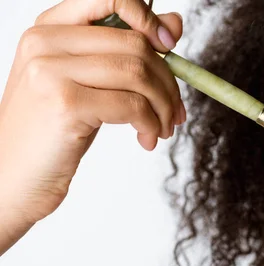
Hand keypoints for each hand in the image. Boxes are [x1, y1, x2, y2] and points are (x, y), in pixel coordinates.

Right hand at [0, 0, 184, 238]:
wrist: (14, 177)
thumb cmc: (52, 130)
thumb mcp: (88, 83)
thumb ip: (125, 52)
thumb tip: (173, 23)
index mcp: (49, 29)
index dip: (148, 18)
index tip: (170, 46)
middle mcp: (45, 42)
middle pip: (135, 45)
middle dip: (169, 81)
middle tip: (176, 111)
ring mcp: (51, 71)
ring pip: (138, 73)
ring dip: (164, 106)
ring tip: (164, 128)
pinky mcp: (65, 103)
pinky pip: (132, 105)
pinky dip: (151, 124)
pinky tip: (147, 139)